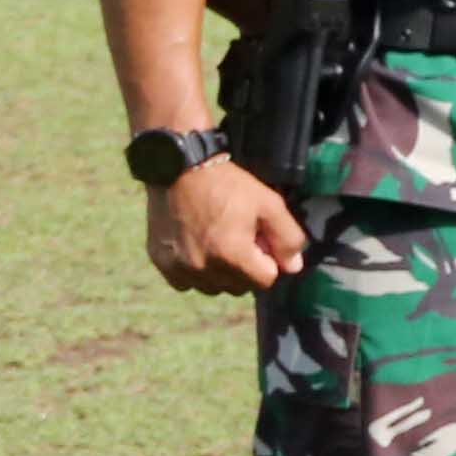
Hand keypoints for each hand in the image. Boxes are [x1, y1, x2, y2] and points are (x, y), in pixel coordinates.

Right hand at [147, 155, 308, 294]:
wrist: (178, 168)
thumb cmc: (227, 185)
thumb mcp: (269, 203)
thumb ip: (288, 238)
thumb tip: (293, 267)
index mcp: (232, 256)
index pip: (266, 280)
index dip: (269, 260)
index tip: (260, 241)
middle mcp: (204, 268)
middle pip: (239, 286)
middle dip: (246, 268)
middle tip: (239, 238)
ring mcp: (180, 268)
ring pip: (213, 287)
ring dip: (221, 273)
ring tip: (218, 242)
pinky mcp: (161, 263)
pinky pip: (186, 282)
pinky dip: (196, 271)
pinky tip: (197, 247)